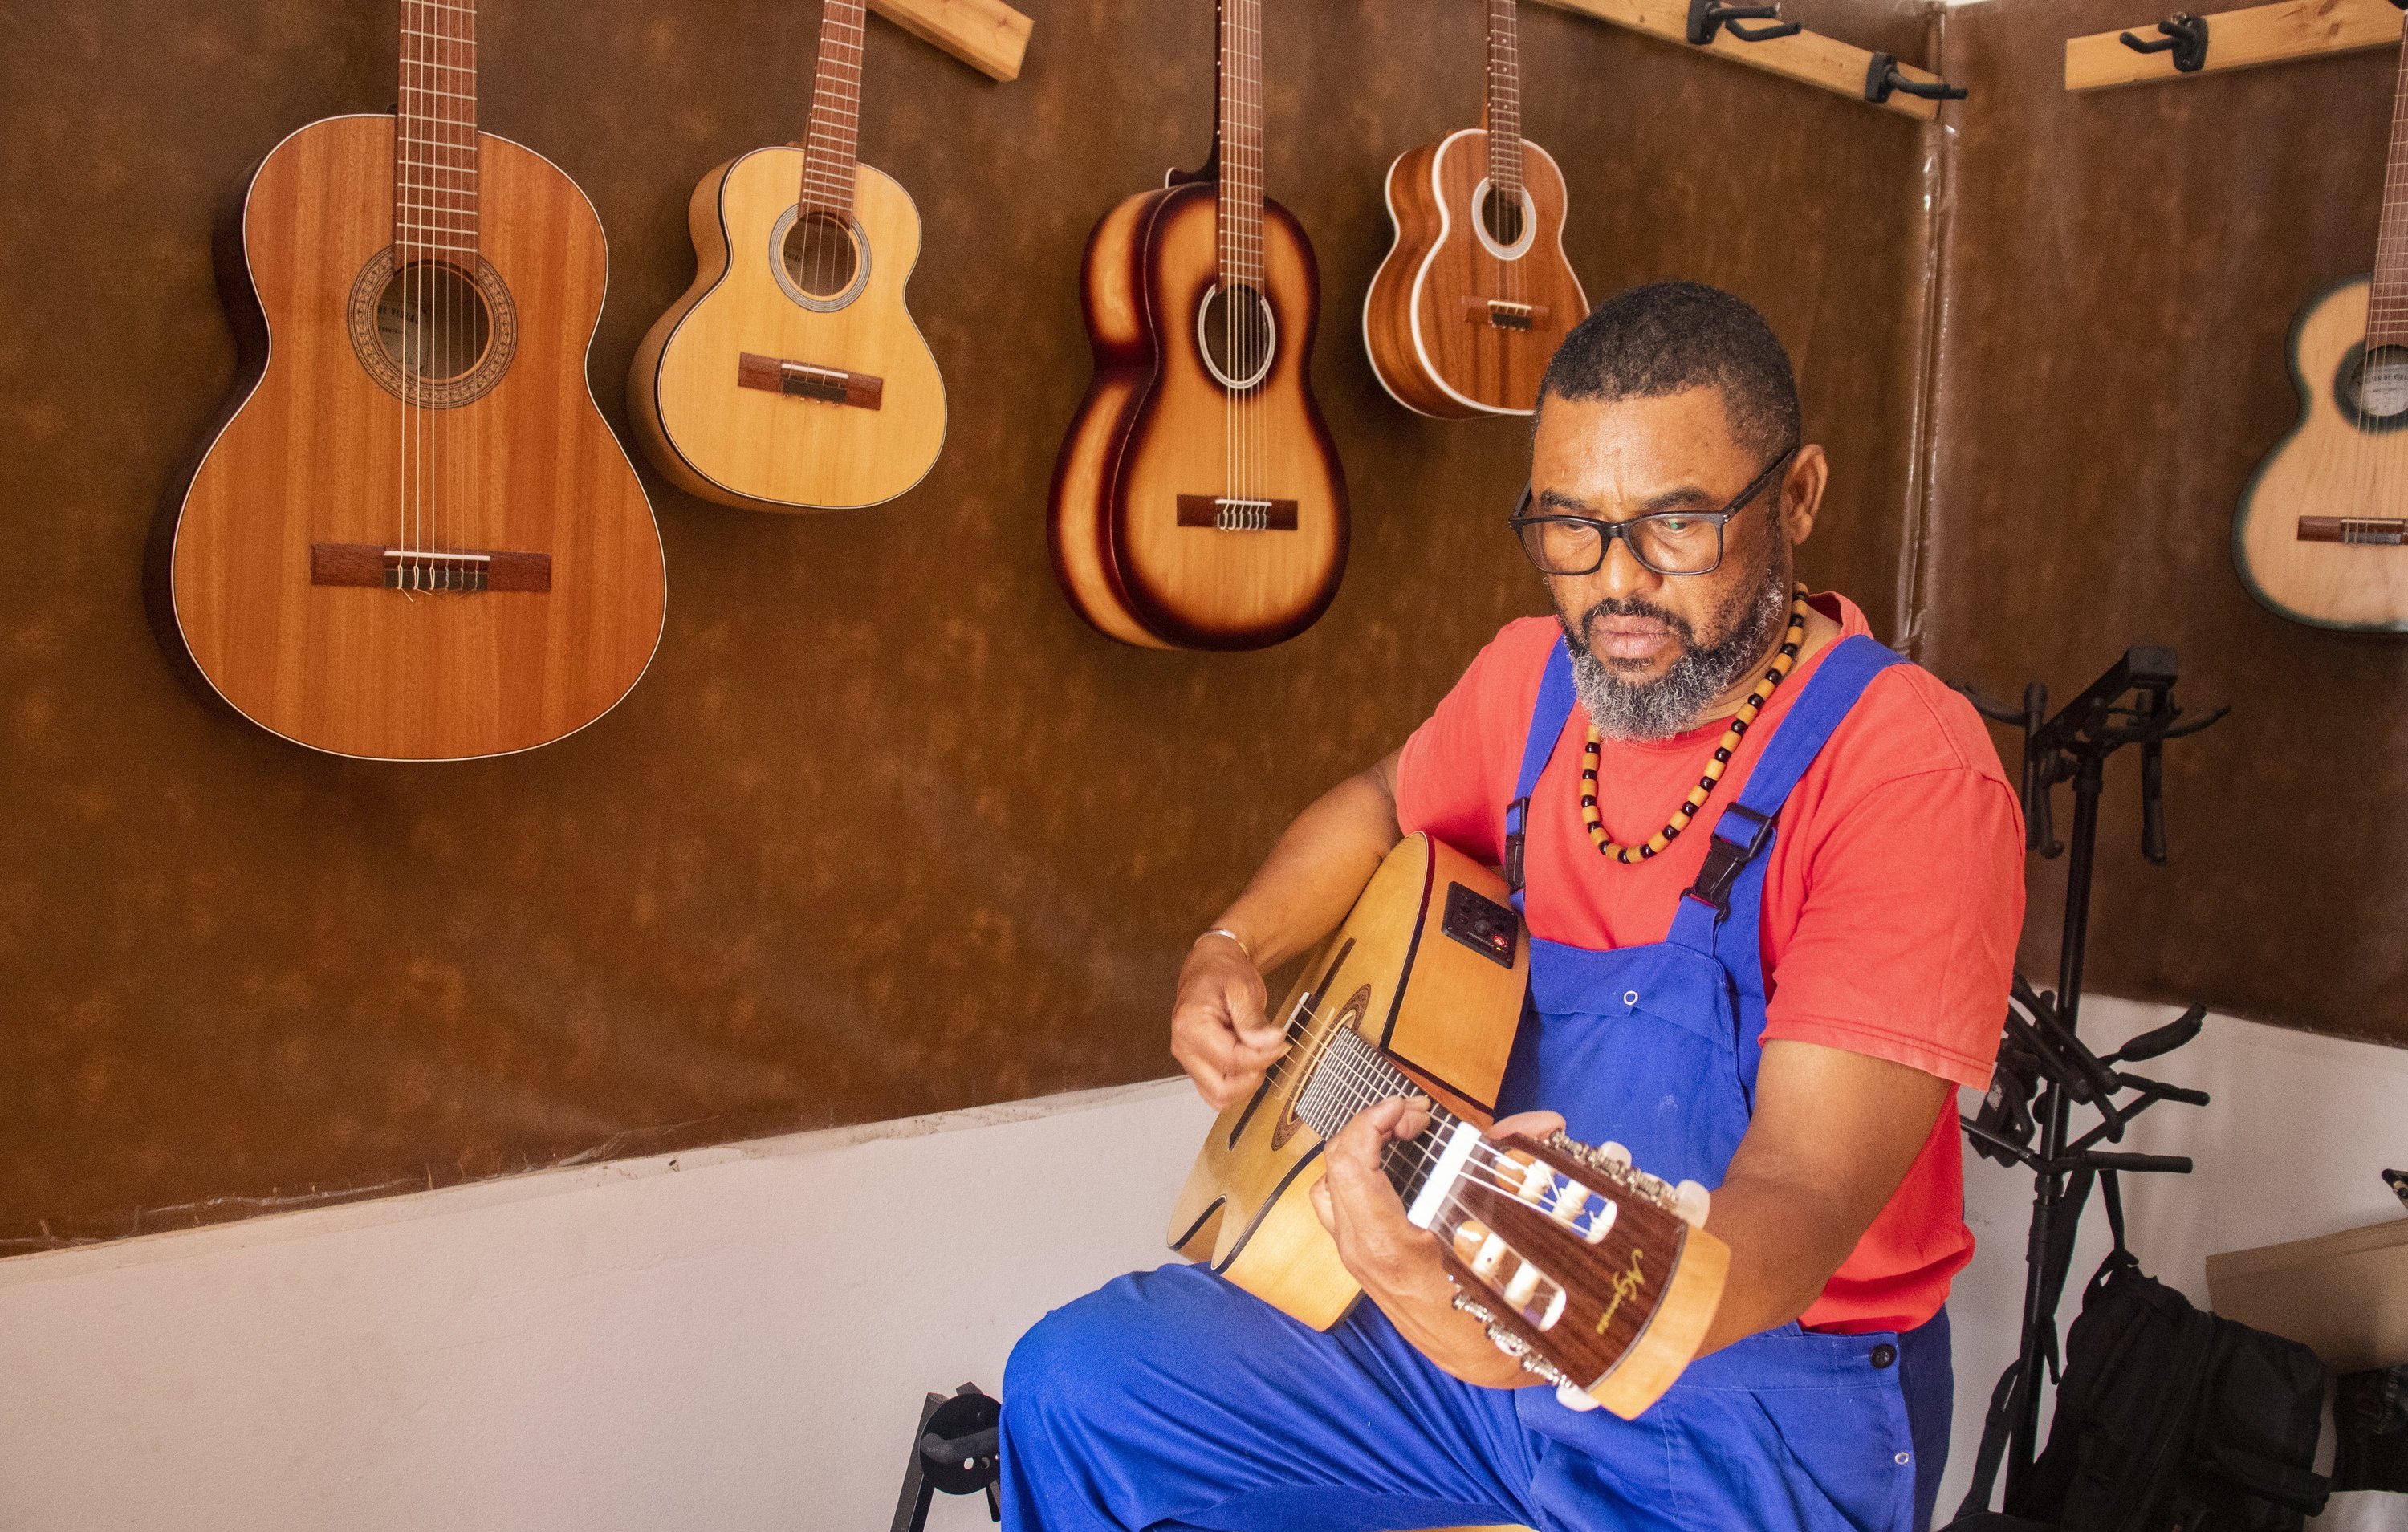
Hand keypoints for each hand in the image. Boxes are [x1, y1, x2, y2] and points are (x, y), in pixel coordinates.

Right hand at [1169, 932, 1286, 1109]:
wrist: (1210, 965)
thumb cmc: (1222, 972)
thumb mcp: (1244, 989)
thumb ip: (1255, 1021)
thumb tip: (1272, 1043)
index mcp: (1191, 1025)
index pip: (1231, 1060)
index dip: (1262, 1057)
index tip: (1281, 1044)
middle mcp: (1183, 1046)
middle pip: (1221, 1089)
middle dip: (1251, 1077)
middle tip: (1267, 1052)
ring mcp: (1187, 1058)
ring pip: (1218, 1096)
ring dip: (1244, 1084)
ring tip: (1255, 1054)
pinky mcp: (1195, 1064)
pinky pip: (1215, 1091)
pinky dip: (1236, 1085)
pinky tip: (1246, 1062)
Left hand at [1310, 1098, 1567, 1387]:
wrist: (1483, 1363)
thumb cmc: (1498, 1307)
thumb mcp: (1509, 1234)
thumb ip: (1518, 1166)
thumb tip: (1547, 1124)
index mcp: (1388, 1244)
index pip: (1350, 1162)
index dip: (1373, 1119)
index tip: (1410, 1107)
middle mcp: (1362, 1251)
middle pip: (1336, 1164)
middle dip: (1374, 1127)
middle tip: (1418, 1120)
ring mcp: (1356, 1260)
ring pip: (1330, 1186)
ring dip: (1362, 1151)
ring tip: (1405, 1140)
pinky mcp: (1360, 1264)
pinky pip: (1340, 1209)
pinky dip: (1361, 1177)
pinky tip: (1401, 1170)